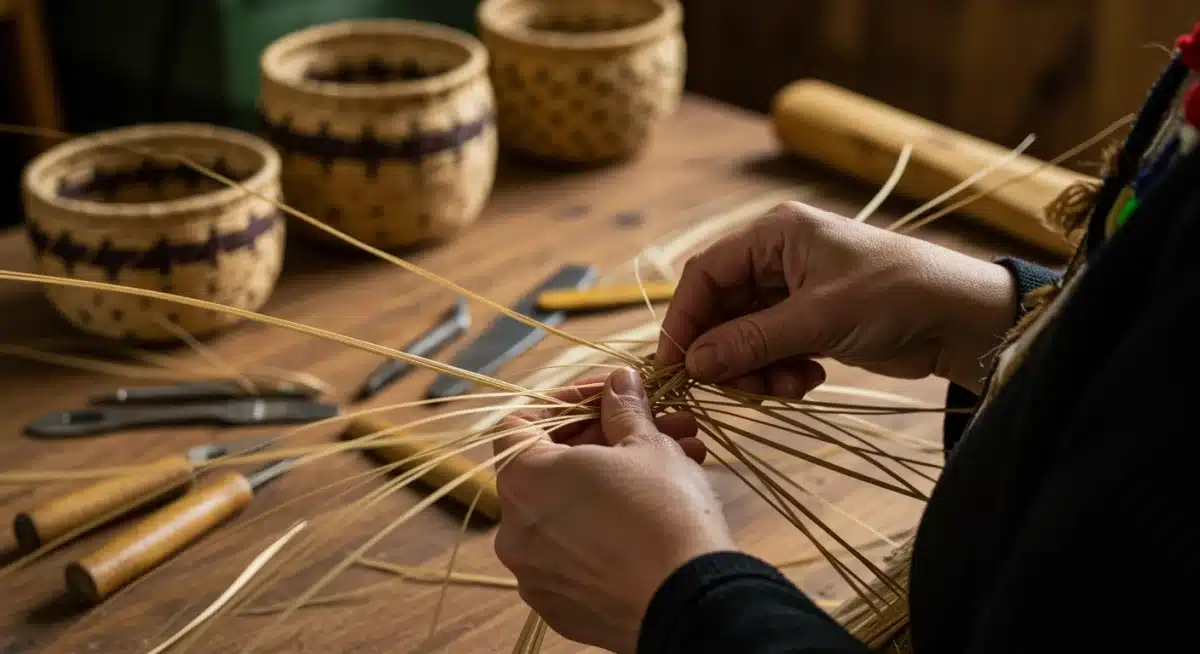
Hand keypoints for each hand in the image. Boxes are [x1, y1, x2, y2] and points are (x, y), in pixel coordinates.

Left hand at [492, 369, 733, 653]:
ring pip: (571, 511)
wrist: (692, 604)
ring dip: (617, 480)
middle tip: (659, 425)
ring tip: (679, 462)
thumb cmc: (663, 511)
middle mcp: (514, 531)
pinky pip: (579, 554)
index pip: (520, 423)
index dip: (566, 401)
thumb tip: (618, 383)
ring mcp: (535, 574)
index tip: (609, 395)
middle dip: (608, 439)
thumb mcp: (647, 444)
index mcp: (523, 481)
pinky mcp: (562, 607)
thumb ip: (623, 407)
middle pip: (552, 467)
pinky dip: (609, 528)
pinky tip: (658, 514)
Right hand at [656, 201, 1017, 393]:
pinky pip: (773, 349)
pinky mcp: (813, 322)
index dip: (686, 319)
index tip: (678, 364)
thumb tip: (693, 362)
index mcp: (775, 235)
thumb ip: (751, 340)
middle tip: (738, 387)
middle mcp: (779, 258)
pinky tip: (808, 380)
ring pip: (746, 335)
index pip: (706, 273)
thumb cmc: (894, 296)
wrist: (963, 319)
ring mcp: (796, 292)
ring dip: (756, 367)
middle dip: (727, 352)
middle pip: (723, 309)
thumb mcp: (818, 318)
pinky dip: (781, 370)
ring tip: (785, 386)